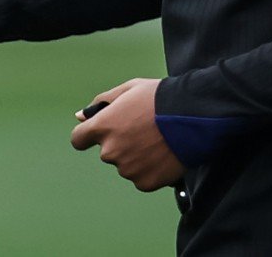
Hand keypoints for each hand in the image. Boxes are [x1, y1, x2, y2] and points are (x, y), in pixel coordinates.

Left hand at [70, 78, 184, 191]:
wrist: (192, 116)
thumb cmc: (160, 98)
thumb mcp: (129, 89)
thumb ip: (102, 103)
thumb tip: (80, 116)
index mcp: (102, 127)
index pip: (79, 139)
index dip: (88, 135)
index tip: (101, 133)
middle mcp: (110, 151)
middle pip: (108, 152)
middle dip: (121, 143)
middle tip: (144, 130)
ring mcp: (127, 169)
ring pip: (126, 165)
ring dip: (136, 157)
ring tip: (158, 141)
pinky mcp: (145, 182)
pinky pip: (141, 178)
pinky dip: (150, 169)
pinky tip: (163, 155)